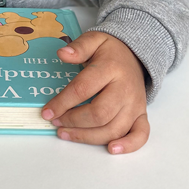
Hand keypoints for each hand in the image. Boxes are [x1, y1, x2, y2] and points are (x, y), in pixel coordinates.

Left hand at [41, 31, 148, 153]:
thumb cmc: (110, 51)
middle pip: (99, 114)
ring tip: (65, 133)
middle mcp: (125, 89)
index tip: (46, 111)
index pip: (83, 89)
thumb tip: (62, 54)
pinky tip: (110, 149)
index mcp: (111, 68)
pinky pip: (141, 135)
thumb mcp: (94, 40)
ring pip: (114, 129)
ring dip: (88, 136)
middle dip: (73, 121)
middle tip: (55, 122)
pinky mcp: (141, 115)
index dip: (62, 102)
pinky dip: (128, 145)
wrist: (136, 56)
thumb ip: (79, 47)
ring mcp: (135, 104)